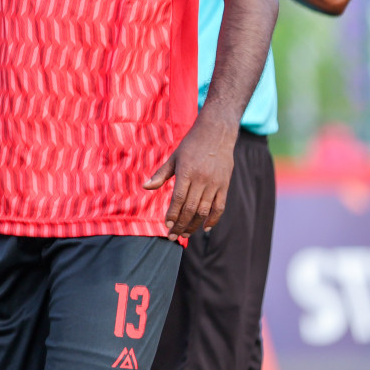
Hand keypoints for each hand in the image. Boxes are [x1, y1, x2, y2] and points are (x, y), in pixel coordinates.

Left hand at [143, 110, 235, 238]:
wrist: (216, 133)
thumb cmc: (191, 145)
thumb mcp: (174, 157)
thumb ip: (161, 174)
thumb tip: (145, 187)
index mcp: (186, 172)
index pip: (178, 199)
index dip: (172, 215)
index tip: (166, 226)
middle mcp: (201, 179)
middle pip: (190, 209)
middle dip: (181, 225)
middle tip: (173, 236)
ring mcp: (214, 183)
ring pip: (204, 210)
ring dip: (194, 225)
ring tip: (186, 234)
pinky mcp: (225, 185)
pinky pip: (220, 206)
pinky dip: (213, 219)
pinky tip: (205, 227)